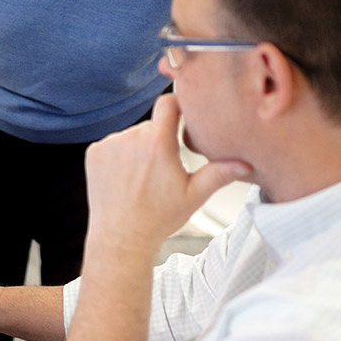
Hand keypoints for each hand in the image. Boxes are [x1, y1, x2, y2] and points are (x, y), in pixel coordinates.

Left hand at [84, 94, 251, 259]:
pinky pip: (112, 144)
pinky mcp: (93, 153)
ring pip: (131, 136)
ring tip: (141, 178)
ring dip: (138, 148)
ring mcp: (109, 145)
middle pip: (151, 125)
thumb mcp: (194, 196)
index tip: (183, 114)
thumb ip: (219, 174)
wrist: (120, 238)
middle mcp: (131, 139)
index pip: (168, 102)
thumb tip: (246, 164)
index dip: (177, 105)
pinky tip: (123, 178)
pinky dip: (118, 156)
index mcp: (157, 144)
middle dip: (159, 139)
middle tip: (162, 168)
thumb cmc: (158, 219)